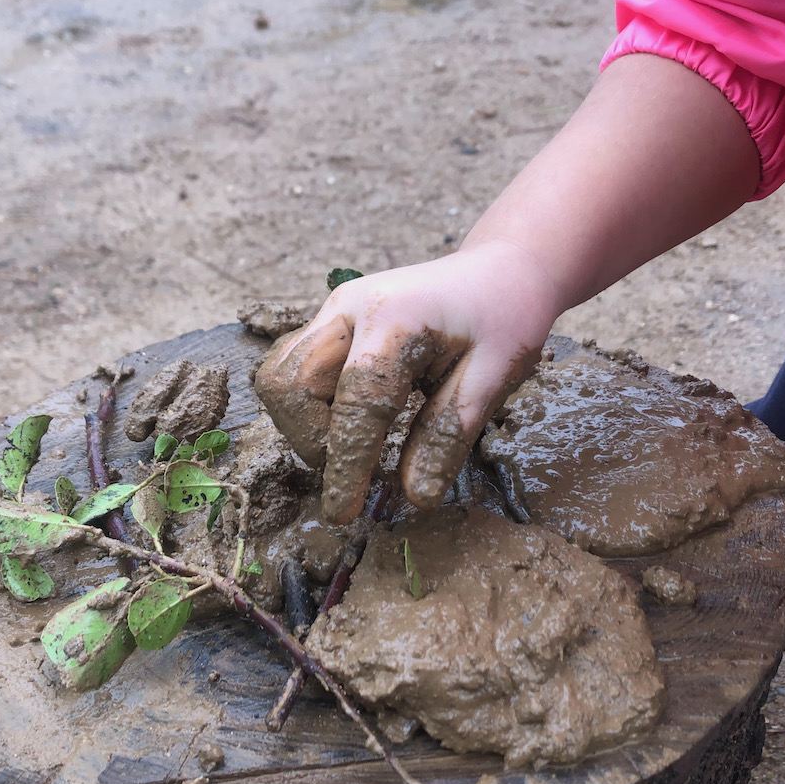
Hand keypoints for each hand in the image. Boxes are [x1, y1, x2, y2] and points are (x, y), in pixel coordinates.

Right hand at [254, 240, 562, 522]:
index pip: (358, 402)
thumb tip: (414, 496)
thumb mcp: (495, 376)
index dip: (347, 465)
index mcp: (398, 319)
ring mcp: (333, 310)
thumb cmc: (505, 319)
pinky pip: (292, 367)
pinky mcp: (329, 321)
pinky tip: (351, 416)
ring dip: (303, 423)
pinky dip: (309, 404)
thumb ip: (448, 434)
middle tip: (356, 468)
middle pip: (289, 383)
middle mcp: (350, 308)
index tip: (344, 514)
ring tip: (353, 442)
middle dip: (312, 440)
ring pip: (279, 375)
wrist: (501, 268)